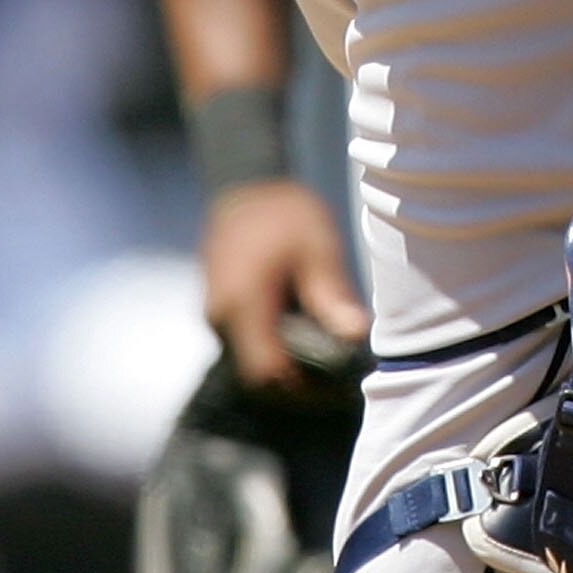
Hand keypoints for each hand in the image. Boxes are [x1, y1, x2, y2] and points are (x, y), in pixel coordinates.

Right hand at [202, 179, 368, 386]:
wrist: (244, 182)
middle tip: (339, 382)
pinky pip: (246, 343)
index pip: (267, 372)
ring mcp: (215, 315)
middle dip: (296, 385)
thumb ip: (332, 296)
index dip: (301, 390)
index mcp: (242, 304)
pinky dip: (273, 349)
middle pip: (257, 373)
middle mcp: (220, 318)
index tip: (337, 390)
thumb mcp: (317, 248)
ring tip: (328, 361)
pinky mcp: (220, 310)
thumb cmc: (284, 212)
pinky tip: (305, 338)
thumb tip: (357, 337)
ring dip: (285, 367)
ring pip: (250, 360)